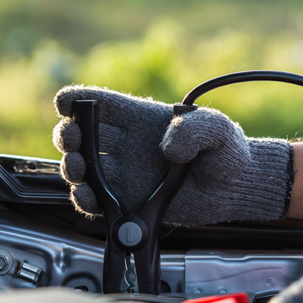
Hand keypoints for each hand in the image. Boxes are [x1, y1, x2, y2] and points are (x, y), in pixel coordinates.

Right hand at [53, 85, 292, 224]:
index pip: (99, 104)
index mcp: (140, 119)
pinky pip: (97, 201)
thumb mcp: (216, 127)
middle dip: (68, 135)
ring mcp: (124, 174)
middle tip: (74, 140)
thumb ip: (193, 129)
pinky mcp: (128, 202)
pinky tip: (88, 194)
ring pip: (82, 168)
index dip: (77, 100)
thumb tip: (166, 149)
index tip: (67, 104)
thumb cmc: (227, 151)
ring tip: (80, 169)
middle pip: (81, 135)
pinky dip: (85, 199)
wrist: (236, 188)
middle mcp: (126, 145)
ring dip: (72, 167)